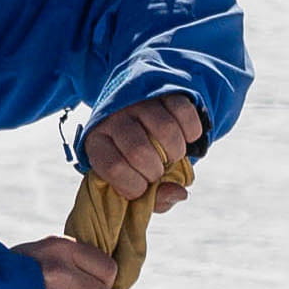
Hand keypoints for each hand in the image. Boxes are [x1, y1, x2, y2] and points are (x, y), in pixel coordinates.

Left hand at [80, 94, 204, 203]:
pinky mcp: (162, 91)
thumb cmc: (135, 158)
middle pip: (138, 150)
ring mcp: (139, 101)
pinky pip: (183, 112)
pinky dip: (191, 131)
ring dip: (176, 152)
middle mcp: (114, 117)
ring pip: (165, 129)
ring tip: (173, 156)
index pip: (113, 167)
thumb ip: (153, 196)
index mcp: (97, 142)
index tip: (142, 188)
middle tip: (159, 172)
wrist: (139, 112)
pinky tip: (187, 138)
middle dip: (156, 171)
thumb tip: (178, 193)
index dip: (134, 186)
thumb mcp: (134, 179)